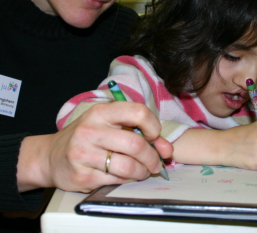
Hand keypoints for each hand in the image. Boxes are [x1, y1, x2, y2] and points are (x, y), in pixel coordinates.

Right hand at [17, 102, 172, 192]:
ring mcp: (84, 154)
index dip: (153, 126)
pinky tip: (125, 176)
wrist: (52, 156)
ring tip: (142, 171)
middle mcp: (90, 130)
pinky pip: (117, 181)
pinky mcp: (82, 176)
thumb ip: (140, 133)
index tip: (154, 136)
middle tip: (155, 162)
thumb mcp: (110, 125)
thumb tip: (167, 150)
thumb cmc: (88, 137)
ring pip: (128, 166)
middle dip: (152, 156)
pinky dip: (128, 180)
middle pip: (136, 144)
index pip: (138, 112)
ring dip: (142, 171)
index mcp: (100, 112)